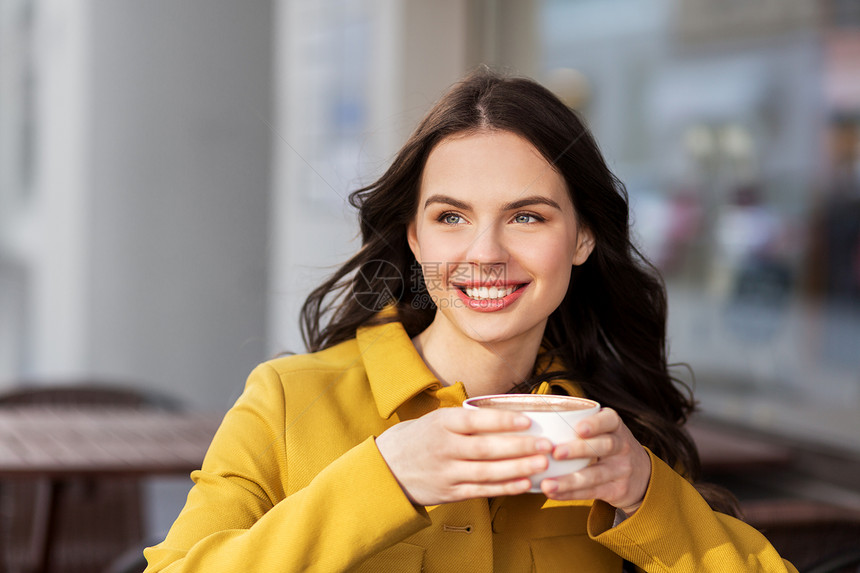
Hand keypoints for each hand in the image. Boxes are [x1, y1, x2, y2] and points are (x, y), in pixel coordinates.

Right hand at [375, 408, 553, 505]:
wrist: (386, 468)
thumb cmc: (419, 438)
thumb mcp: (436, 420)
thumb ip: (465, 420)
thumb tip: (507, 413)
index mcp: (441, 423)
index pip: (475, 421)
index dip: (502, 421)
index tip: (528, 421)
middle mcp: (443, 448)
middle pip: (486, 448)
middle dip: (519, 447)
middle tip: (546, 445)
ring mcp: (446, 472)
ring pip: (486, 472)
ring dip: (517, 468)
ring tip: (542, 463)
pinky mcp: (449, 492)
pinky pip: (481, 490)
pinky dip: (504, 487)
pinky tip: (524, 483)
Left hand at [540, 408, 651, 515]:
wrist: (641, 476)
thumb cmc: (606, 446)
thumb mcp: (604, 430)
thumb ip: (578, 422)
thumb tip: (532, 415)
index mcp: (615, 426)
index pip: (609, 420)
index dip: (595, 424)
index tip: (578, 428)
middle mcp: (622, 446)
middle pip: (604, 446)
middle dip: (579, 449)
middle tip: (555, 452)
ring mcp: (622, 469)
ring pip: (595, 475)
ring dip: (569, 480)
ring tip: (547, 484)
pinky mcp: (617, 490)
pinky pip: (592, 492)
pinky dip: (570, 494)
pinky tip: (553, 494)